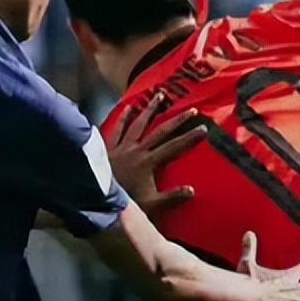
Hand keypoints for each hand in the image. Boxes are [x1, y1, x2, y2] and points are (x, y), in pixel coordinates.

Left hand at [109, 91, 205, 216]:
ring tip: (159, 96)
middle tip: (191, 110)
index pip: (174, 147)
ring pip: (138, 124)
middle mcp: (136, 150)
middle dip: (177, 120)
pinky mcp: (109, 148)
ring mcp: (122, 147)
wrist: (96, 200)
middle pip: (160, 131)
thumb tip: (192, 190)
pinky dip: (122, 118)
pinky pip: (116, 129)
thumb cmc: (125, 202)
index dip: (189, 137)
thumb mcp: (151, 205)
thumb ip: (172, 197)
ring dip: (150, 109)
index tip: (203, 128)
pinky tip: (127, 107)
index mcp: (148, 162)